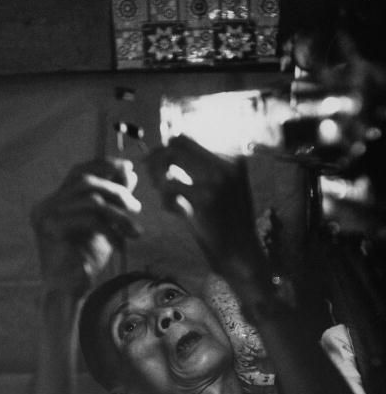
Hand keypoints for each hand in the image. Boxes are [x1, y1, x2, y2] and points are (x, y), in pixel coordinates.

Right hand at [31, 158, 141, 296]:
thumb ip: (113, 198)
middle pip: (85, 181)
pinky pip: (89, 219)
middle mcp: (46, 206)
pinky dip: (110, 229)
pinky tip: (120, 243)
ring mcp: (46, 217)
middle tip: (136, 207)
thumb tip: (129, 172)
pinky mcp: (53, 230)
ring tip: (134, 229)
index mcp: (55, 201)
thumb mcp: (105, 222)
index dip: (103, 165)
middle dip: (116, 190)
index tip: (128, 168)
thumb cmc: (87, 258)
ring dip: (118, 212)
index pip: (78, 172)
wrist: (72, 290)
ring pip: (90, 199)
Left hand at [147, 136, 267, 285]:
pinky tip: (176, 211)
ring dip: (159, 176)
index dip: (165, 150)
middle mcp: (227, 162)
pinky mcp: (206, 198)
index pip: (187, 139)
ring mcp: (218, 178)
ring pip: (171, 158)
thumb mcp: (216, 189)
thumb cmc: (225, 224)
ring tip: (163, 195)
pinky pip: (170, 187)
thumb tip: (160, 152)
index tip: (153, 165)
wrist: (241, 253)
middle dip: (157, 157)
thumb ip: (196, 170)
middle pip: (177, 142)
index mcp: (232, 157)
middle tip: (152, 179)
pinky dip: (166, 200)